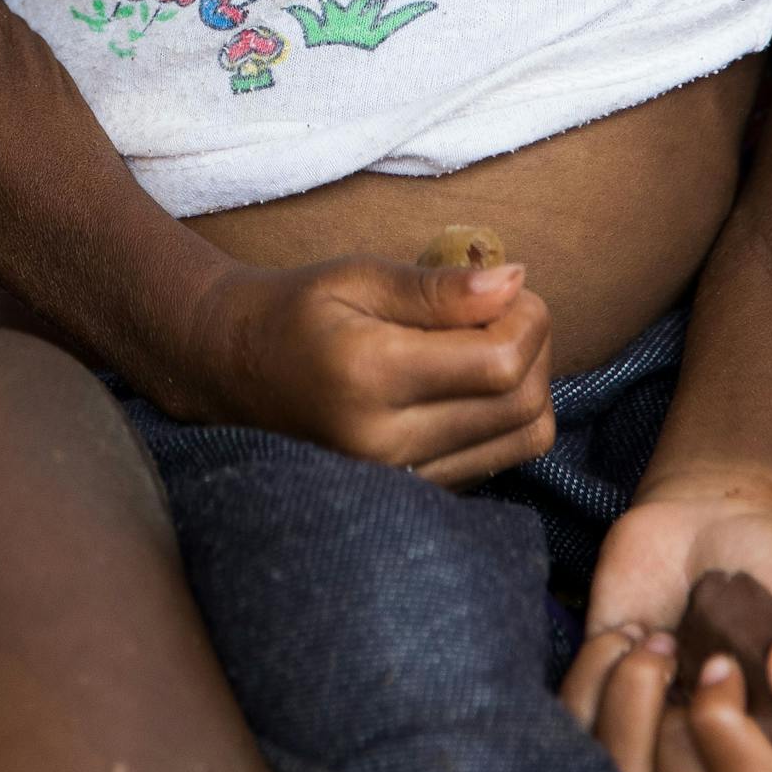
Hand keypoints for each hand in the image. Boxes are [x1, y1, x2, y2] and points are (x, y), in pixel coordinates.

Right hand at [171, 254, 552, 481]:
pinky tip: (472, 384)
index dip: (527, 319)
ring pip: (521, 438)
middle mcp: (386, 441)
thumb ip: (438, 287)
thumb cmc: (296, 311)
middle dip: (536, 346)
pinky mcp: (412, 493)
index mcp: (369, 375)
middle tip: (505, 310)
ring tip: (492, 345)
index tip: (509, 288)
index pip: (499, 362)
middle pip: (520, 402)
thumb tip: (515, 281)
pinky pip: (498, 459)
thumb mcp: (359, 277)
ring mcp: (399, 478)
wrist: (235, 372)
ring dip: (529, 384)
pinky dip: (506, 417)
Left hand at [562, 488, 771, 771]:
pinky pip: (576, 728)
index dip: (722, 729)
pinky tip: (625, 635)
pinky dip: (592, 670)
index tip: (721, 661)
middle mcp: (720, 760)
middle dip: (670, 735)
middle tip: (683, 662)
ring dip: (629, 691)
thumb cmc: (771, 564)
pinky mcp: (606, 708)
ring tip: (654, 641)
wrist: (708, 522)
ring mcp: (659, 739)